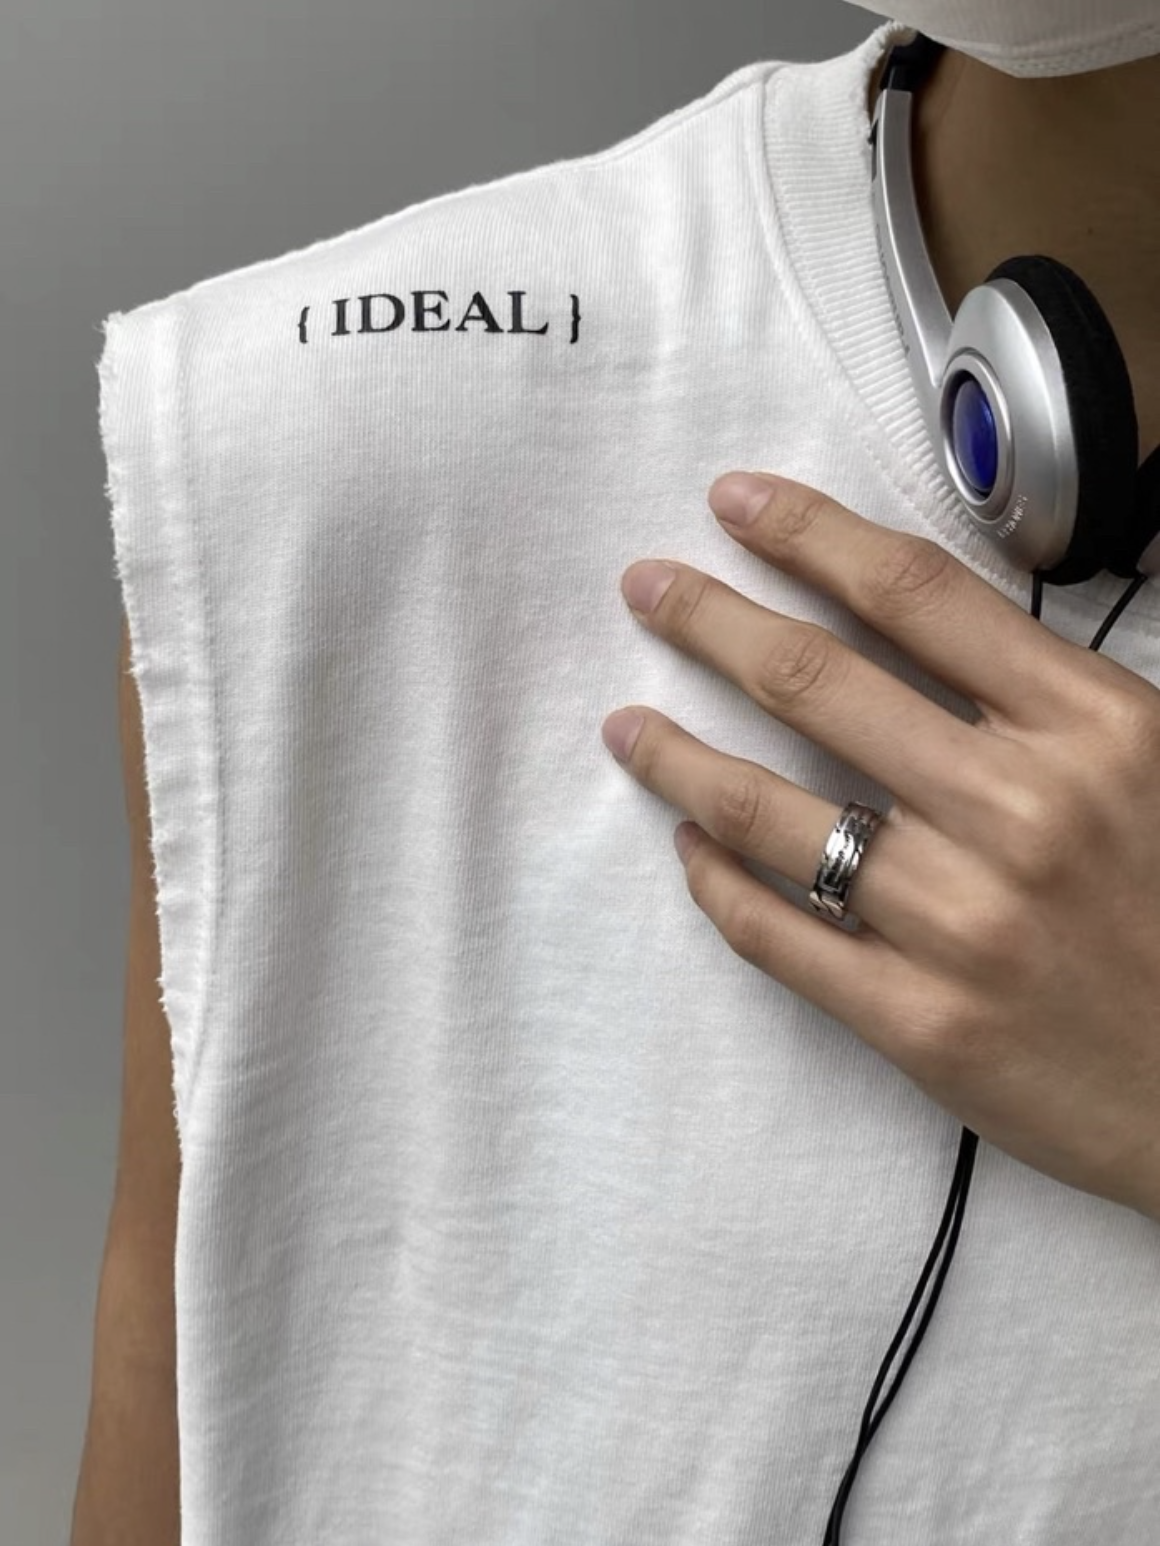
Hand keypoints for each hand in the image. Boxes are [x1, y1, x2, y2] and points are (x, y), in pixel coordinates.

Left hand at [600, 471, 1159, 1221]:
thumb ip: (1056, 696)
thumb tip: (922, 622)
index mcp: (1092, 728)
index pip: (914, 595)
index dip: (808, 535)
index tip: (736, 503)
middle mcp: (1017, 812)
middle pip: (815, 682)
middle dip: (710, 621)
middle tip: (644, 589)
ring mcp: (960, 924)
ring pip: (768, 813)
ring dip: (678, 757)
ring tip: (625, 725)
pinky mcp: (922, 1023)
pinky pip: (780, 936)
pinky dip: (718, 885)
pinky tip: (688, 849)